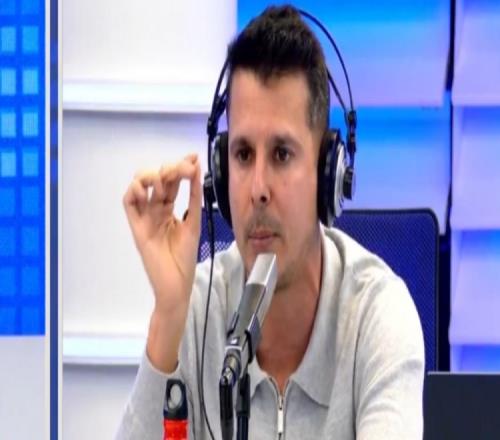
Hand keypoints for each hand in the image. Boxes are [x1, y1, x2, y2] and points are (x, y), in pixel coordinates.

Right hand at [123, 154, 201, 316]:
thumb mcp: (193, 223)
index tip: (194, 157)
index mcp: (169, 209)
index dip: (181, 167)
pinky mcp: (136, 226)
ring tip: (167, 180)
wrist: (176, 283)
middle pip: (157, 180)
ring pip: (140, 186)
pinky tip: (147, 188)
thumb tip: (197, 171)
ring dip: (152, 177)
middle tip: (186, 169)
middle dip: (171, 169)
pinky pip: (128, 204)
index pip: (172, 182)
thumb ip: (194, 198)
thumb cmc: (185, 258)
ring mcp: (144, 217)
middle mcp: (155, 210)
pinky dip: (134, 191)